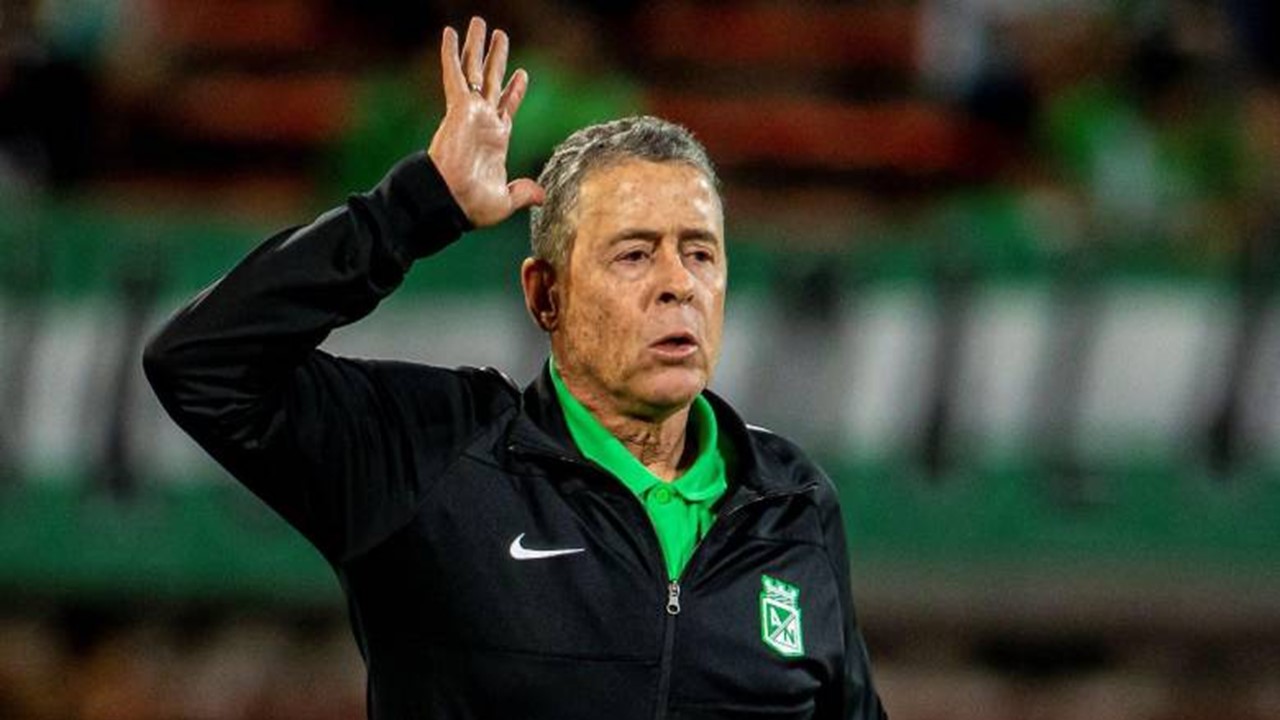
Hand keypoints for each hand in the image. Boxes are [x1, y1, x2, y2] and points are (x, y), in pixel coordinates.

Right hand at [428, 17, 544, 227]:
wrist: (452, 201)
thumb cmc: (472, 205)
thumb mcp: (505, 200)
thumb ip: (523, 193)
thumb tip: (540, 196)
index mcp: (495, 139)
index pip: (507, 107)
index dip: (515, 90)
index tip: (522, 73)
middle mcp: (483, 121)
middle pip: (492, 81)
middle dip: (497, 58)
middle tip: (500, 36)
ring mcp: (470, 112)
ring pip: (474, 71)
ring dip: (476, 46)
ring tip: (480, 22)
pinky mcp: (458, 108)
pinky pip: (454, 74)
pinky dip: (452, 53)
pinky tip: (449, 32)